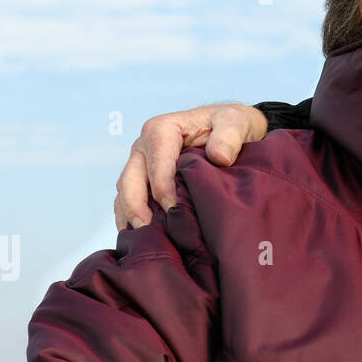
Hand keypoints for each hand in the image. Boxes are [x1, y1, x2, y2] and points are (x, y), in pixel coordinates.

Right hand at [114, 104, 267, 228]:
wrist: (231, 129)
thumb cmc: (230, 124)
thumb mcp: (236, 122)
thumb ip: (229, 136)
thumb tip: (219, 157)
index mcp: (162, 129)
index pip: (156, 160)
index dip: (161, 185)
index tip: (173, 208)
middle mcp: (144, 146)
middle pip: (131, 179)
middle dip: (136, 206)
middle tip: (147, 230)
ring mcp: (141, 164)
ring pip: (125, 192)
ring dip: (130, 215)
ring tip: (141, 239)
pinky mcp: (142, 180)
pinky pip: (128, 201)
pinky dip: (130, 218)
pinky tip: (140, 237)